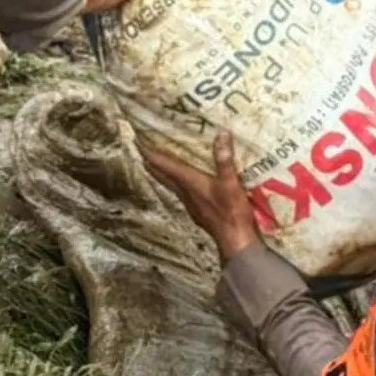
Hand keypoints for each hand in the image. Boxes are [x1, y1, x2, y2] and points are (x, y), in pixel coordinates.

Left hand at [142, 131, 261, 260]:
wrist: (235, 241)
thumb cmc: (232, 212)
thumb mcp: (231, 183)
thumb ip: (225, 160)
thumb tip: (222, 134)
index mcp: (192, 184)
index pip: (169, 167)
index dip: (155, 156)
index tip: (141, 145)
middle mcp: (187, 194)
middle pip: (165, 177)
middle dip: (154, 165)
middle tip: (143, 154)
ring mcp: (191, 205)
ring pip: (172, 186)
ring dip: (163, 176)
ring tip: (157, 167)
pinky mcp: (198, 213)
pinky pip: (181, 194)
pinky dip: (176, 185)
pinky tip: (182, 187)